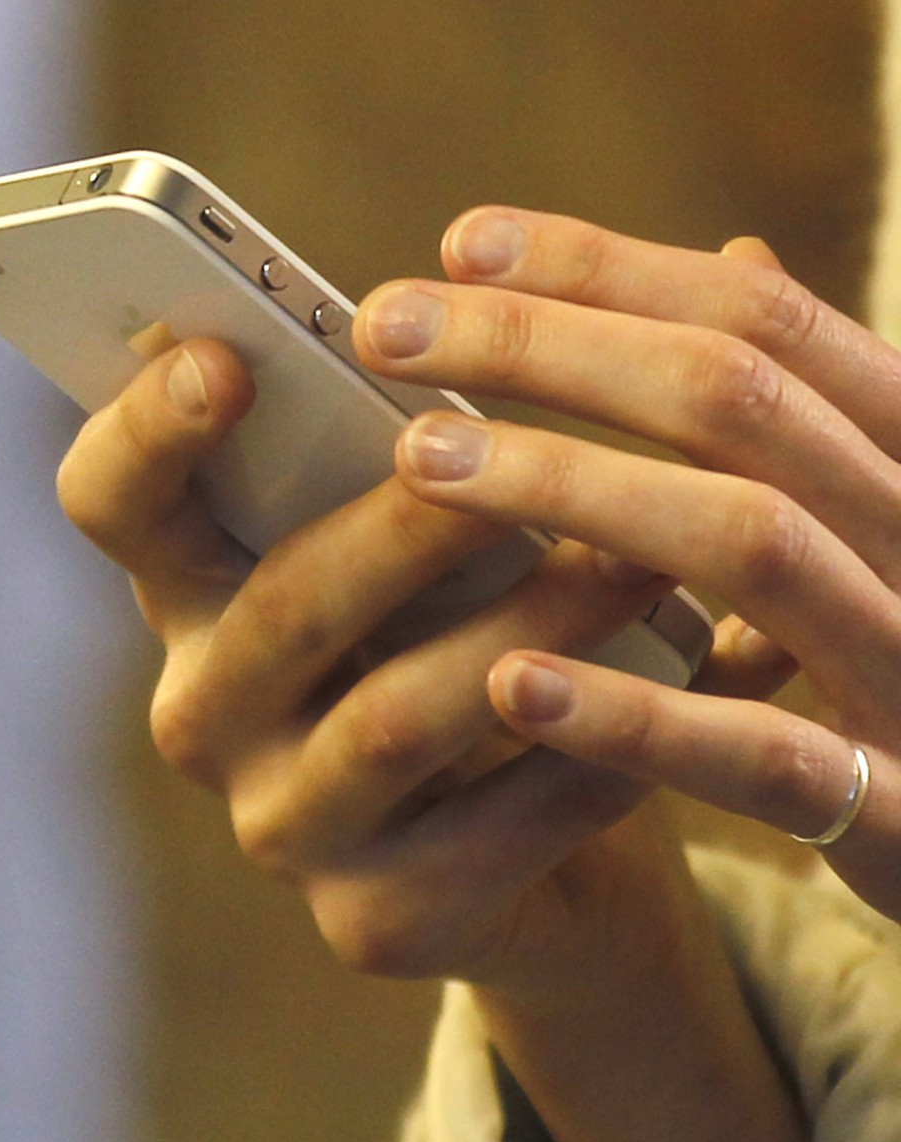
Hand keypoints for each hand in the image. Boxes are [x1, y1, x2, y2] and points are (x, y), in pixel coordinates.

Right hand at [56, 337, 701, 987]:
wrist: (530, 839)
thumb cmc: (486, 636)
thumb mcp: (474, 521)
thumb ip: (543, 397)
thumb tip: (736, 250)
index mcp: (201, 587)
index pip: (114, 503)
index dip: (144, 430)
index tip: (220, 357)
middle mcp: (208, 707)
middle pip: (274, 608)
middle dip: (398, 529)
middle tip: (503, 455)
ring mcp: (281, 823)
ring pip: (392, 719)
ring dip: (528, 630)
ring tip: (647, 565)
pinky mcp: (372, 921)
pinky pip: (492, 827)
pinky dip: (591, 751)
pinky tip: (676, 701)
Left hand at [354, 206, 900, 921]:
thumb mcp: (870, 501)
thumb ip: (800, 400)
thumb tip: (737, 251)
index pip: (758, 320)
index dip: (605, 267)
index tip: (460, 243)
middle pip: (731, 399)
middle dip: (547, 344)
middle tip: (387, 326)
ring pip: (746, 539)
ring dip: (571, 487)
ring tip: (420, 458)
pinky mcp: (898, 804)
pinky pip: (761, 752)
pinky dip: (635, 713)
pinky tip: (510, 683)